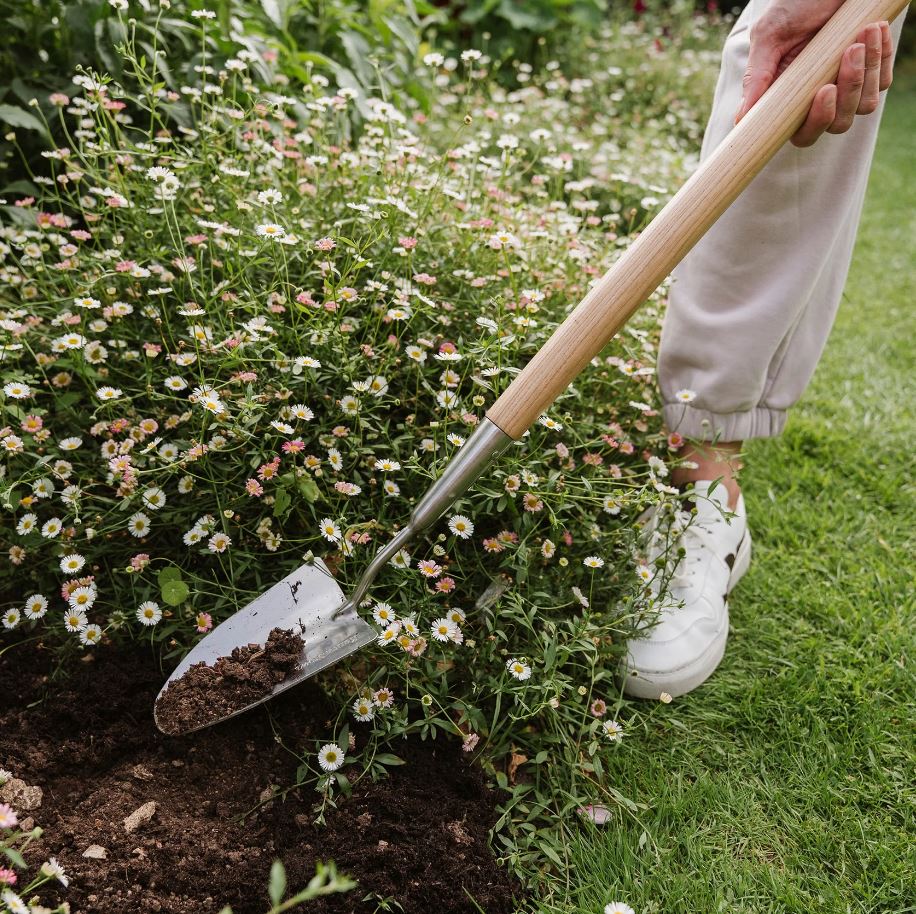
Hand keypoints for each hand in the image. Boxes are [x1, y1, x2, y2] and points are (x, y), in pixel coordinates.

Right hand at [734, 1, 894, 146]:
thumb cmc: (794, 5)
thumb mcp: (770, 36)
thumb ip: (757, 76)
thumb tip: (740, 119)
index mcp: (789, 100)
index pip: (803, 134)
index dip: (815, 124)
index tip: (824, 91)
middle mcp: (817, 100)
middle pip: (837, 124)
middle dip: (848, 93)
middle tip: (849, 53)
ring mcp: (845, 88)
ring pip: (863, 106)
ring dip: (866, 71)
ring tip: (862, 35)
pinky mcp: (868, 72)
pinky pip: (881, 82)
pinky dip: (880, 58)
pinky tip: (873, 30)